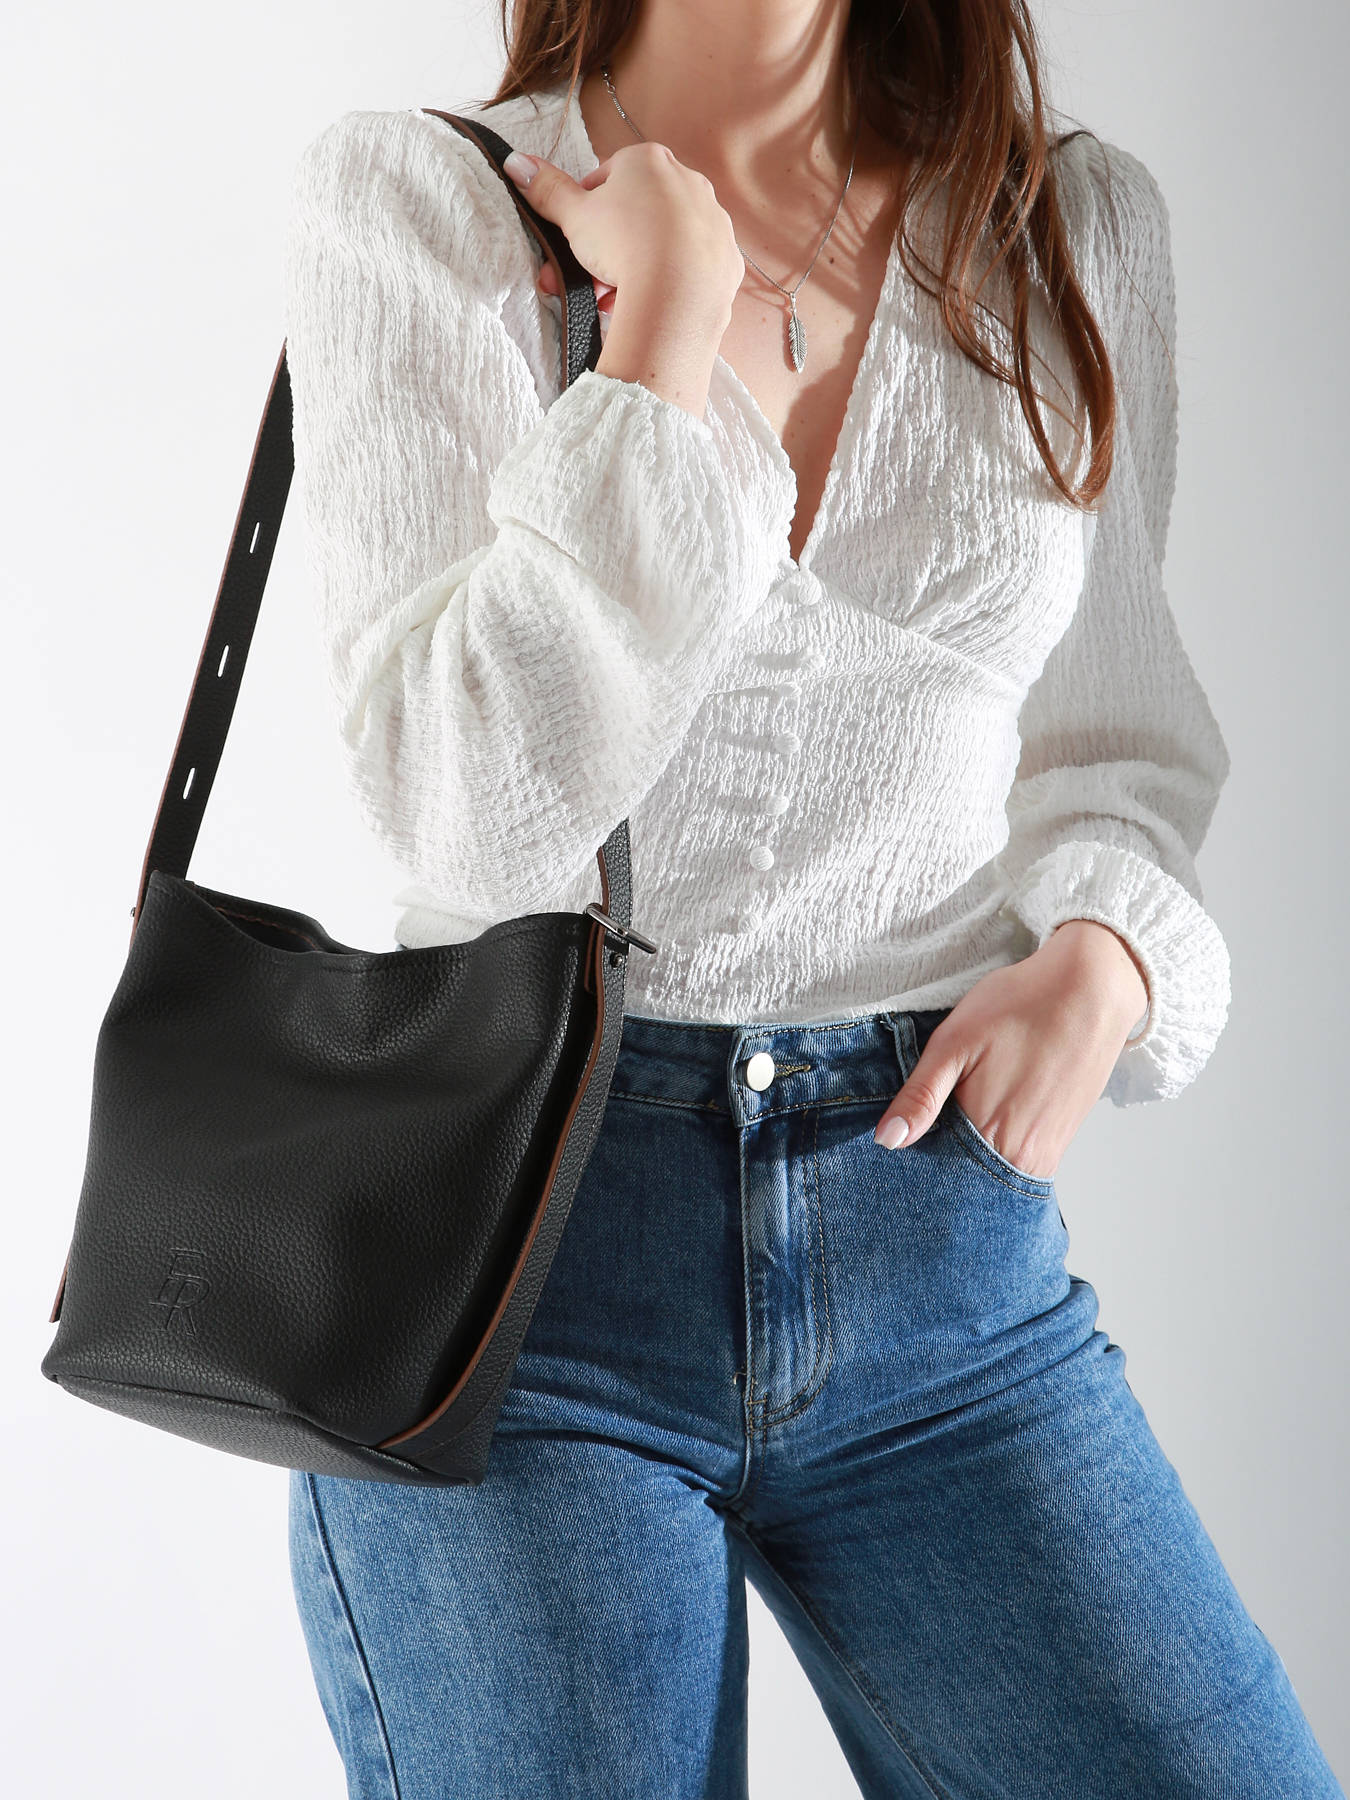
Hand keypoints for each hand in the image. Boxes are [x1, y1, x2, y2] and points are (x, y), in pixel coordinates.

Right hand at [504, 141, 744, 322]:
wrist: (676, 294)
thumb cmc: (622, 244)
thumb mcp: (574, 216)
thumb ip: (547, 189)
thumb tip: (515, 161)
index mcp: (649, 161)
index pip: (609, 177)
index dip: (587, 210)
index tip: (577, 238)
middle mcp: (688, 180)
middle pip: (637, 214)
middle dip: (608, 248)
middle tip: (586, 279)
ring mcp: (713, 219)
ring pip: (664, 243)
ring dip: (636, 268)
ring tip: (613, 300)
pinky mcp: (727, 258)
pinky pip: (691, 268)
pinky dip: (670, 283)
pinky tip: (650, 304)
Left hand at [873, 920, 1149, 1179]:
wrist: (1091, 991)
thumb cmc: (1020, 1006)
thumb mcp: (954, 1042)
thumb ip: (920, 1096)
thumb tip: (887, 1141)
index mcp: (985, 1135)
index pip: (934, 1175)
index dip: (913, 1161)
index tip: (897, 1146)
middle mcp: (1019, 1158)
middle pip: (964, 1184)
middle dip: (940, 1168)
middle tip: (934, 1128)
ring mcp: (1044, 1154)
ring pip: (991, 1178)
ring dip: (969, 1163)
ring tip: (961, 1121)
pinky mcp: (1060, 1143)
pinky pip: (1017, 1167)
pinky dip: (995, 1156)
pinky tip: (987, 1121)